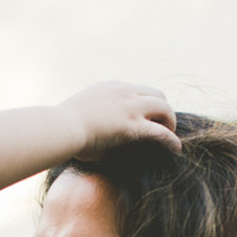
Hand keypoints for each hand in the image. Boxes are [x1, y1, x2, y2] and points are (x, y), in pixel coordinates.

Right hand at [59, 81, 180, 159]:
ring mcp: (130, 107)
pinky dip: (171, 139)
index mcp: (111, 87)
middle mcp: (124, 92)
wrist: (61, 127)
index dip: (146, 104)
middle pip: (156, 94)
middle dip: (163, 110)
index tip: (148, 117)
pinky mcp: (132, 126)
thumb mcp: (81, 117)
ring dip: (170, 122)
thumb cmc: (63, 128)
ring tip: (171, 136)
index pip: (137, 91)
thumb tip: (98, 145)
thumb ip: (94, 123)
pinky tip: (176, 149)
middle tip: (164, 126)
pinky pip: (161, 131)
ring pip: (163, 107)